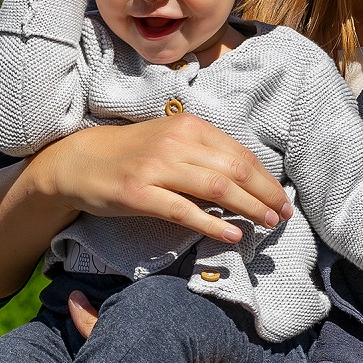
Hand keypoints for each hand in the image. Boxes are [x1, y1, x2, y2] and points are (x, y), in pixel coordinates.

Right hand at [38, 114, 292, 243]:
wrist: (80, 160)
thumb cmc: (132, 154)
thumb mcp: (171, 141)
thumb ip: (205, 153)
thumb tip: (248, 177)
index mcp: (189, 126)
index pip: (240, 154)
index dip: (266, 179)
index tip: (283, 199)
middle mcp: (176, 142)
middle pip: (234, 170)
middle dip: (265, 195)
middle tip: (282, 216)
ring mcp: (157, 168)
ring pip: (216, 189)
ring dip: (248, 209)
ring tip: (266, 225)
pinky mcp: (139, 194)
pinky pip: (184, 211)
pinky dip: (213, 224)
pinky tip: (232, 235)